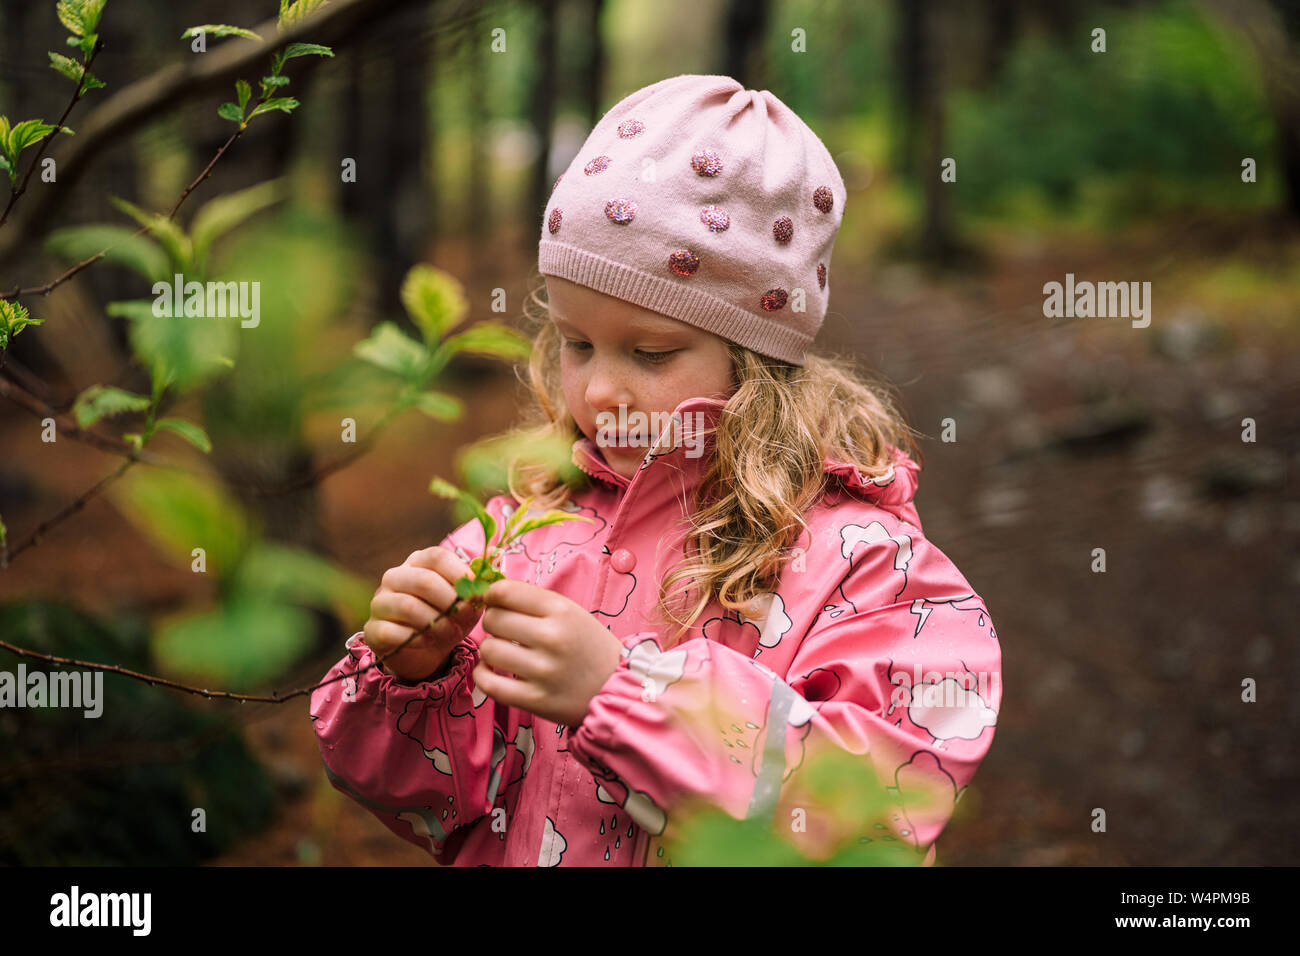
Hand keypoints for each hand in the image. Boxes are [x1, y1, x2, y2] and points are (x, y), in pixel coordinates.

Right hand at [363, 547, 484, 682]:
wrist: (425, 649)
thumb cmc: (448, 618)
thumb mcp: (466, 604)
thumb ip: (475, 593)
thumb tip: (484, 588)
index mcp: (419, 562)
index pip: (437, 556)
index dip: (459, 573)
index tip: (476, 593)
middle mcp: (395, 577)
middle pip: (424, 580)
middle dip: (450, 603)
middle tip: (463, 617)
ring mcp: (380, 602)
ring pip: (408, 606)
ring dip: (436, 624)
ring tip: (450, 633)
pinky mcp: (373, 628)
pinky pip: (393, 632)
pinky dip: (417, 639)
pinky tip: (430, 643)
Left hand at [474, 578, 624, 726]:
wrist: (617, 687)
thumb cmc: (589, 646)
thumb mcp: (571, 612)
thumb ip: (533, 602)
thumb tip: (489, 596)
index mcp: (561, 610)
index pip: (504, 592)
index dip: (491, 596)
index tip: (495, 603)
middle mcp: (552, 638)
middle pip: (493, 619)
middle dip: (493, 622)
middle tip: (505, 631)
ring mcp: (543, 671)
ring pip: (489, 649)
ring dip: (491, 650)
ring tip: (505, 652)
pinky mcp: (535, 700)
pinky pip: (489, 684)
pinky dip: (483, 675)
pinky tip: (493, 672)